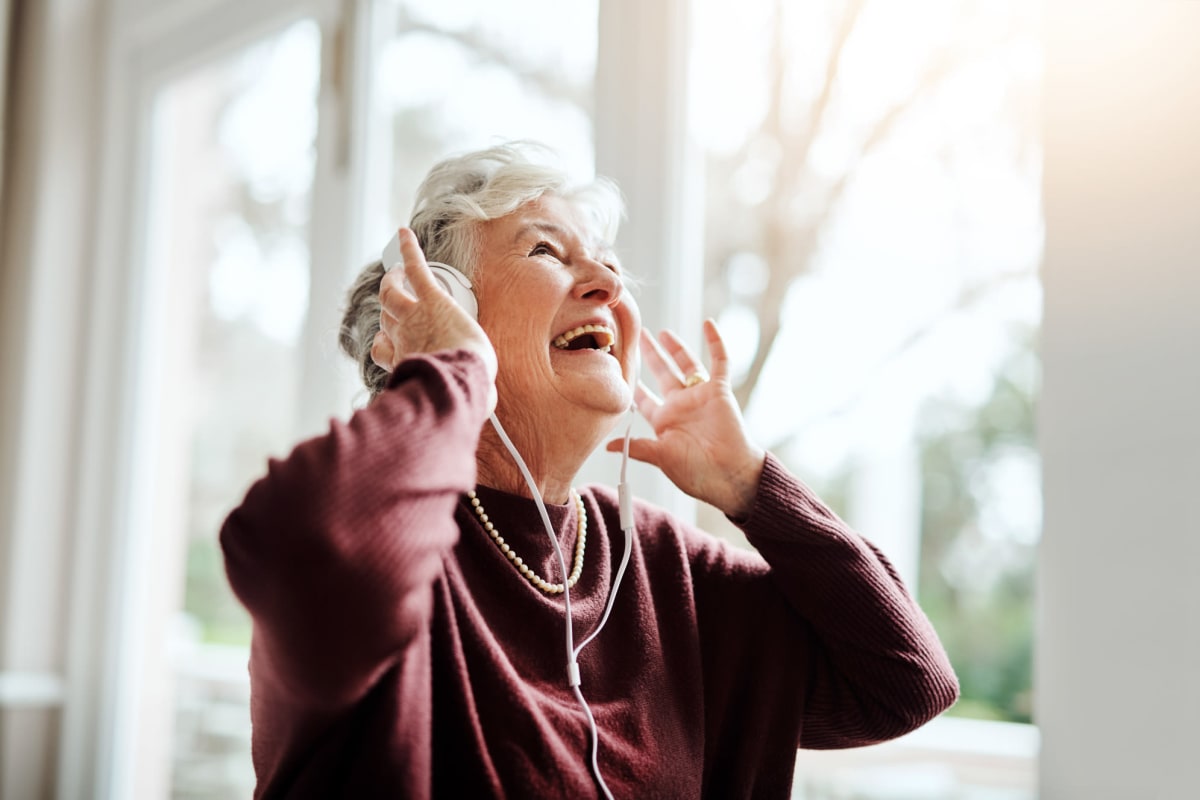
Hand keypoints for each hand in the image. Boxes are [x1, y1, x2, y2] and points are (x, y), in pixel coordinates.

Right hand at [371, 229, 497, 413]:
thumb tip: (486, 403)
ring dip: (392, 279)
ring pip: (391, 292)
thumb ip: (469, 395)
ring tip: (396, 269)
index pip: (382, 348)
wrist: (460, 377)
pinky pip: (415, 268)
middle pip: (386, 317)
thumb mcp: (459, 396)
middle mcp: (402, 337)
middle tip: (394, 296)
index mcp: (404, 360)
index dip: (385, 343)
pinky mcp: (431, 298)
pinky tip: (406, 233)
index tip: (390, 342)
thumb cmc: (461, 390)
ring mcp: (413, 315)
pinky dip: (409, 249)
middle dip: (388, 308)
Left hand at [606, 320, 764, 517]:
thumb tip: (607, 446)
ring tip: (662, 332)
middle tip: (637, 337)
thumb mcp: (662, 458)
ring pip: (686, 364)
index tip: (618, 369)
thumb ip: (637, 447)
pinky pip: (719, 362)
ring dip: (675, 348)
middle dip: (650, 356)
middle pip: (662, 374)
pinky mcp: (720, 390)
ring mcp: (701, 396)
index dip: (633, 386)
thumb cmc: (697, 472)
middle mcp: (682, 405)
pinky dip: (715, 342)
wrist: (729, 475)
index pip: (645, 399)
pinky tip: (708, 323)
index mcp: (665, 421)